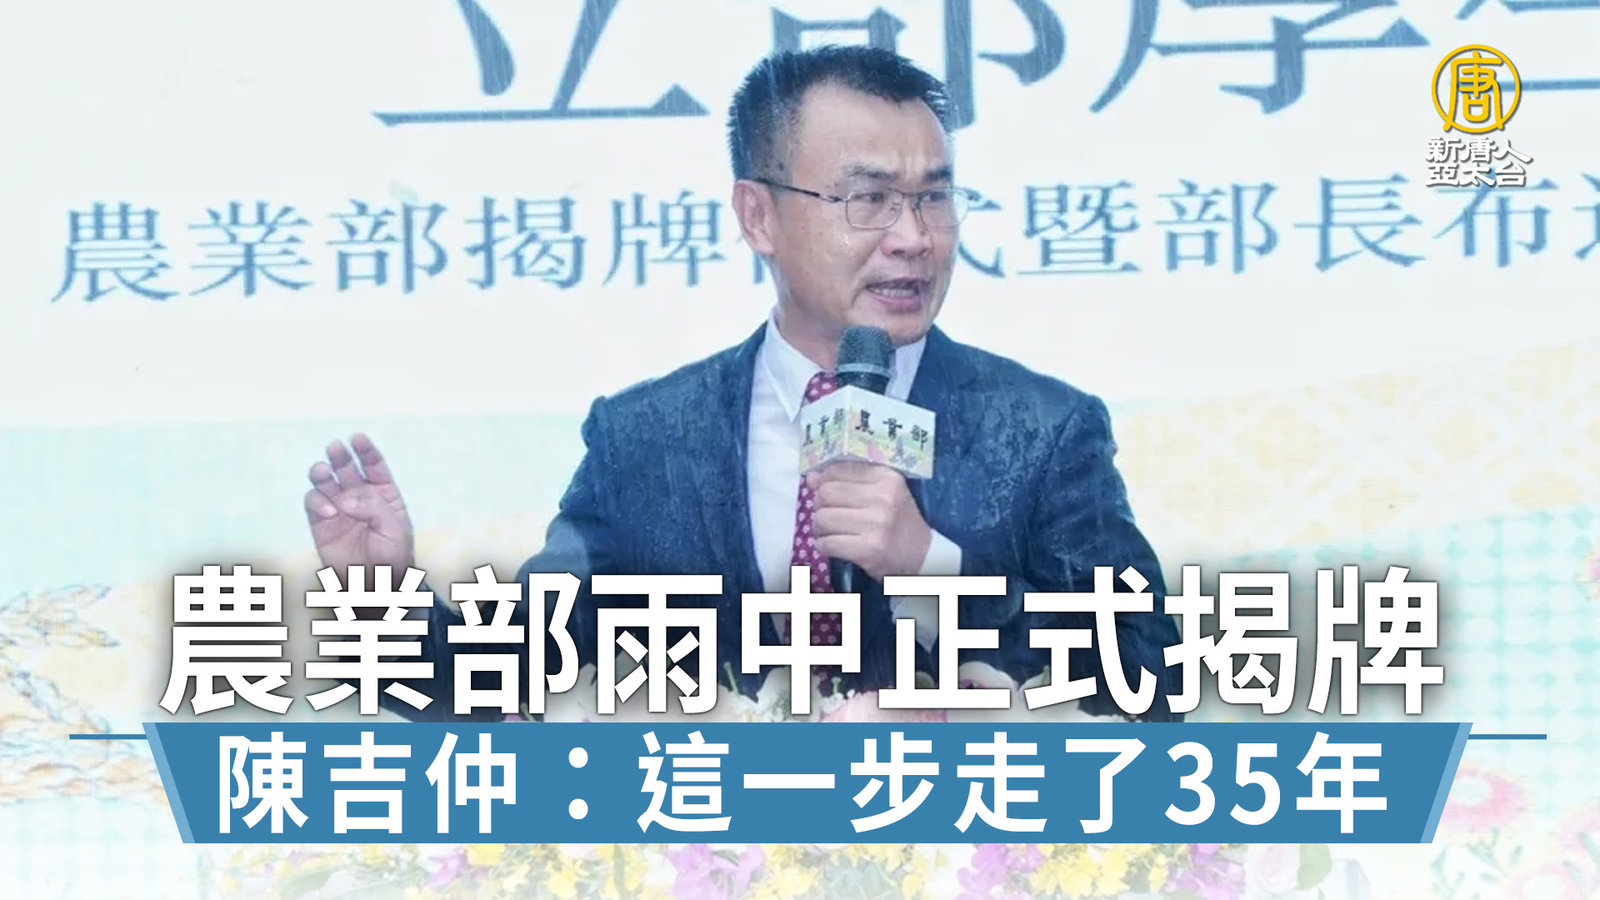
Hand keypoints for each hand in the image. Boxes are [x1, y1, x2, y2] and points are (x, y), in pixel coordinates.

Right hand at [304, 433, 415, 578]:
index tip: (357, 438)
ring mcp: (338, 507)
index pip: (374, 466)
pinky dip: (318, 502)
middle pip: (346, 468)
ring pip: (325, 481)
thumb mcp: (395, 529)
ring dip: (321, 472)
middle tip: (336, 448)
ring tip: (323, 471)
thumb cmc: (393, 556)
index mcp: (383, 493)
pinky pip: (313, 503)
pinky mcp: (321, 522)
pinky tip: (330, 511)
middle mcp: (359, 496)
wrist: (377, 583)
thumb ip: (374, 509)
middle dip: (341, 456)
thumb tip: (345, 500)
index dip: (366, 451)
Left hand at [806, 461, 930, 581]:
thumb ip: (849, 480)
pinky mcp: (869, 549)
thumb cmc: (898, 520)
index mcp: (887, 477)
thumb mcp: (884, 491)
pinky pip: (827, 543)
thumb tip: (811, 477)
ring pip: (822, 518)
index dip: (824, 480)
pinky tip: (834, 545)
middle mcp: (883, 497)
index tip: (825, 490)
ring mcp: (876, 524)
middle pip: (826, 493)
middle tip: (831, 514)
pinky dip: (824, 546)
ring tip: (832, 531)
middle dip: (821, 506)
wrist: (922, 556)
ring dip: (820, 528)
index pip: (838, 469)